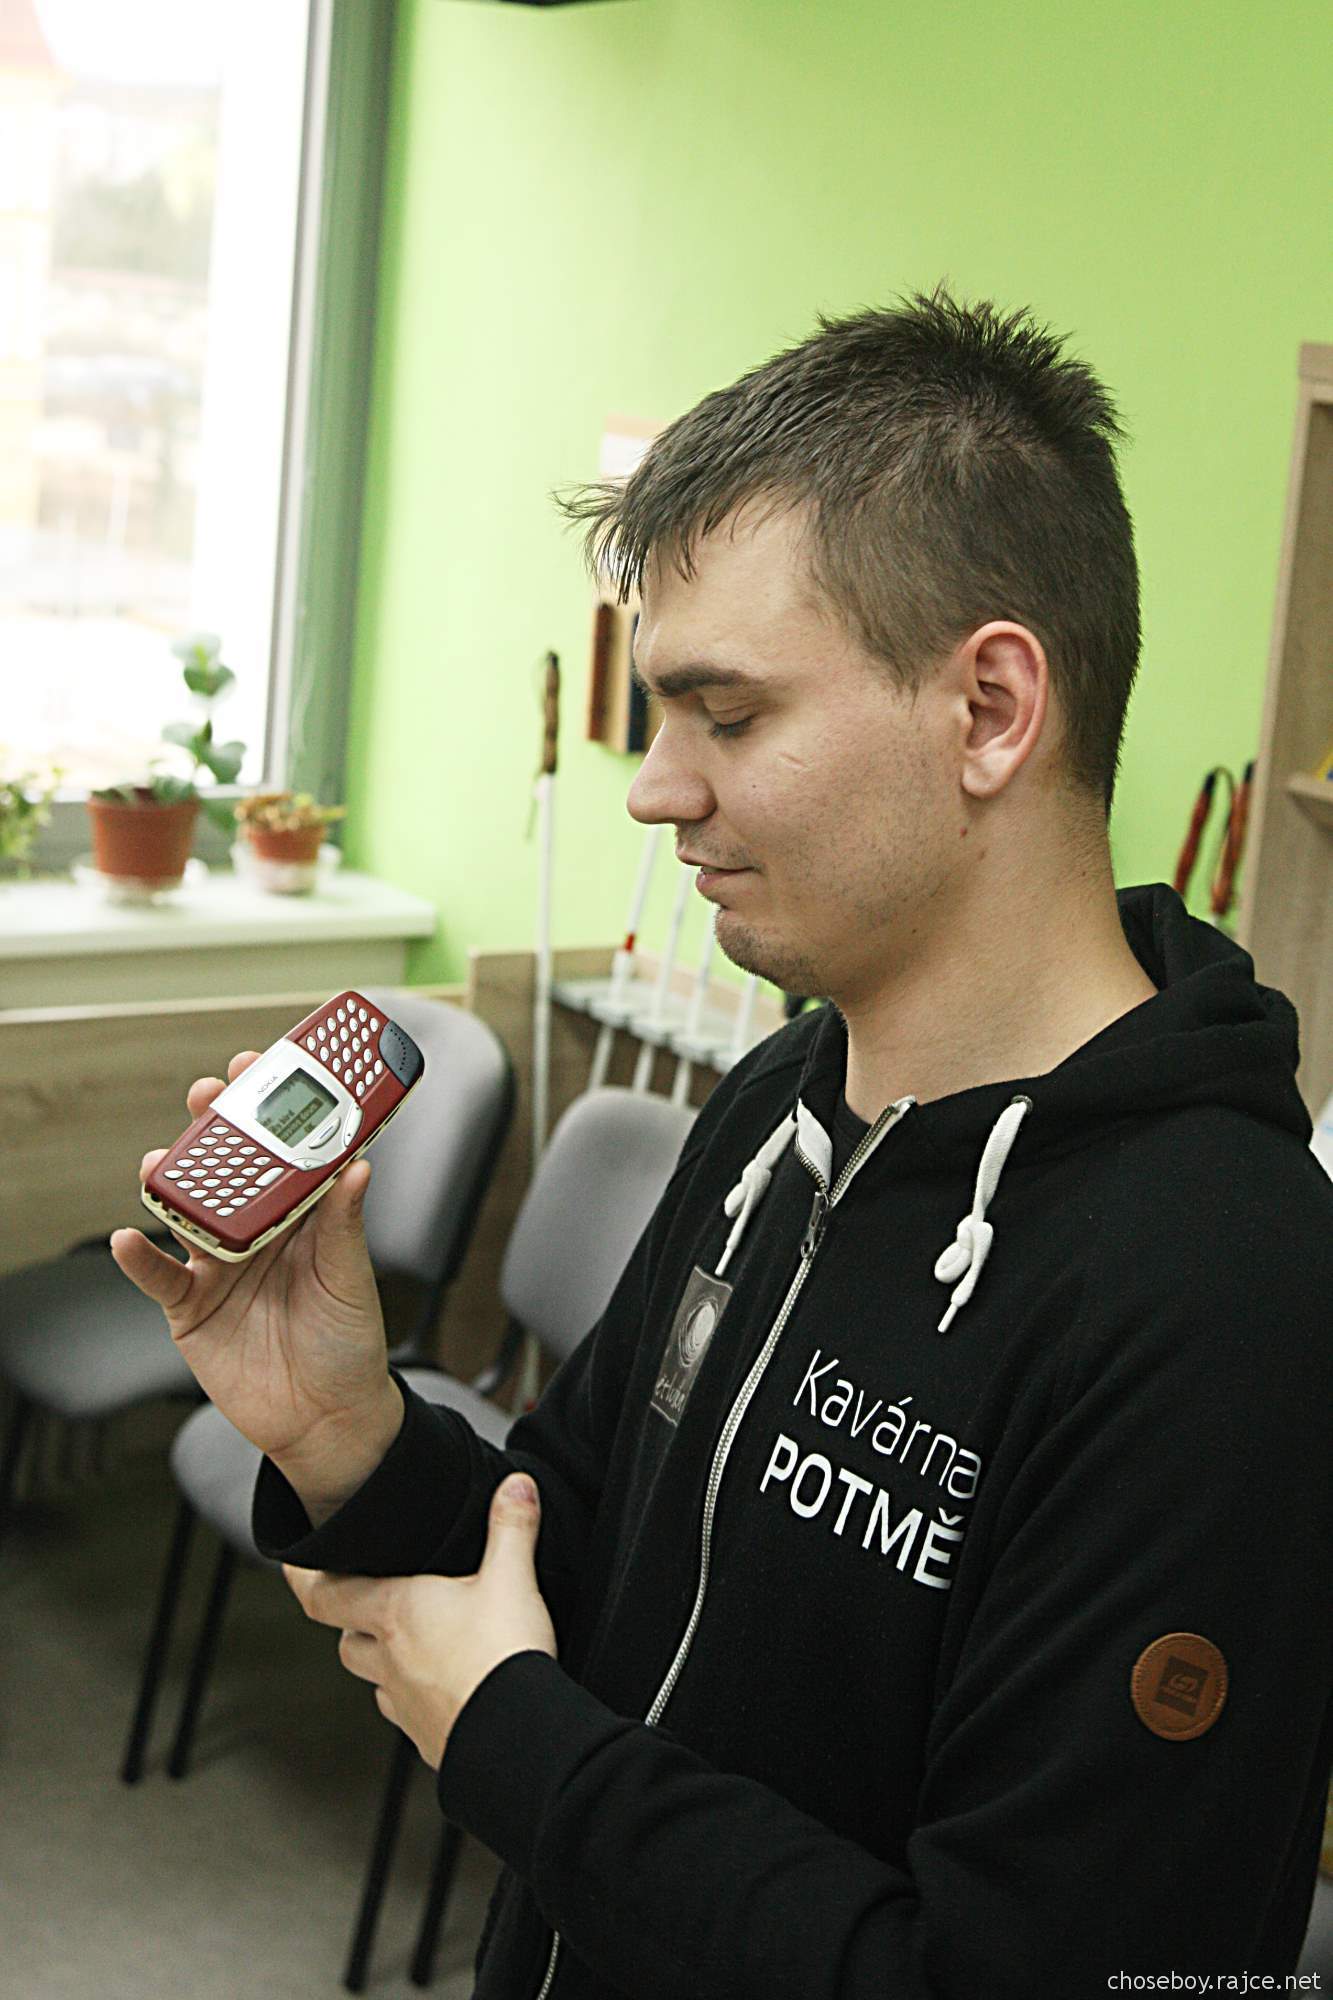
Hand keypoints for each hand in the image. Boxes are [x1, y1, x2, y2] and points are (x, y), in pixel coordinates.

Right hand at [109, 1050, 399, 1515]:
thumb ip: (345, 1226)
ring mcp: (217, 1266)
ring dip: (172, 1180)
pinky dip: (138, 1259)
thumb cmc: (349, 1345)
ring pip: (185, 1211)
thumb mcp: (352, 1280)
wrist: (327, 1421)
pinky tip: (130, 1239)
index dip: (268, 1109)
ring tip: (166, 1158)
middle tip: (209, 1094)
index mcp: (299, 1217)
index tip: (262, 1069)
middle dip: (215, 1127)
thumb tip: (357, 1167)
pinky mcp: (190, 1306)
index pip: (279, 1150)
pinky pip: (159, 1277)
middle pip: (227, 1168)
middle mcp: (254, 1233)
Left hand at [283, 1473, 556, 1767]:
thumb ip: (511, 1526)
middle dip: (355, 1624)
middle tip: (374, 1606)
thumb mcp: (512, 1578)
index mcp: (395, 1614)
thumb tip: (516, 1485)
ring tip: (417, 1647)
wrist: (520, 1736)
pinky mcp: (429, 1738)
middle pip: (348, 1642)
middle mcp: (389, 1661)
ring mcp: (405, 1705)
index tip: (293, 1567)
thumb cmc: (503, 1657)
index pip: (323, 1597)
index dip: (302, 1579)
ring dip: (386, 1664)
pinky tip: (448, 1688)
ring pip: (375, 1681)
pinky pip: (409, 1715)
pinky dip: (419, 1700)